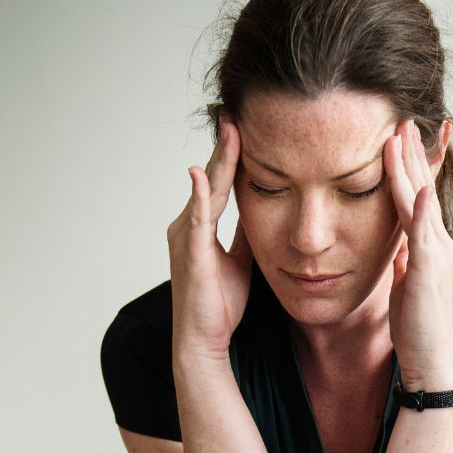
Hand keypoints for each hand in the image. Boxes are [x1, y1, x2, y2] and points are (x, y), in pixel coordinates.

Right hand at [166, 116, 252, 362]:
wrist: (204, 341)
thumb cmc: (220, 305)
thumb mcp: (242, 260)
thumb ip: (247, 233)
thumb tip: (265, 209)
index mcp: (199, 226)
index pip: (219, 181)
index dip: (231, 154)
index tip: (243, 125)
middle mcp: (187, 225)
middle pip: (210, 177)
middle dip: (224, 146)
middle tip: (235, 112)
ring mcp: (186, 237)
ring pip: (205, 189)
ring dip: (217, 159)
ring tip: (229, 129)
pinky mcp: (190, 253)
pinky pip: (197, 218)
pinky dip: (199, 193)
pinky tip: (202, 172)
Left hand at [383, 119, 452, 391]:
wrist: (430, 363)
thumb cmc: (416, 328)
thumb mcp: (406, 283)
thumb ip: (405, 259)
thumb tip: (397, 242)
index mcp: (429, 244)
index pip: (417, 195)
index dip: (408, 164)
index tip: (397, 134)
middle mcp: (437, 242)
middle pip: (422, 187)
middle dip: (411, 152)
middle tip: (402, 117)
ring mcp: (436, 254)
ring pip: (421, 201)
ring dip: (412, 167)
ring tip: (403, 134)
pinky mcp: (430, 270)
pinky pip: (424, 234)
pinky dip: (422, 208)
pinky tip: (421, 187)